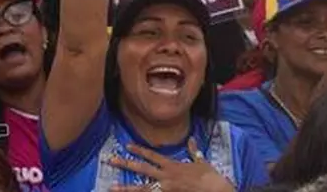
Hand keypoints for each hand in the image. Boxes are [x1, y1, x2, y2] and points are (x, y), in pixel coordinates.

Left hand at [109, 140, 235, 191]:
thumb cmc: (209, 177)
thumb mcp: (201, 162)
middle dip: (125, 164)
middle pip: (142, 169)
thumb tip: (192, 140)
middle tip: (111, 160)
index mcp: (172, 165)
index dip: (139, 150)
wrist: (216, 191)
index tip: (127, 146)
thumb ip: (193, 151)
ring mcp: (166, 190)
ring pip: (142, 189)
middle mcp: (166, 177)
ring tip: (112, 187)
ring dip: (126, 189)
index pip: (152, 156)